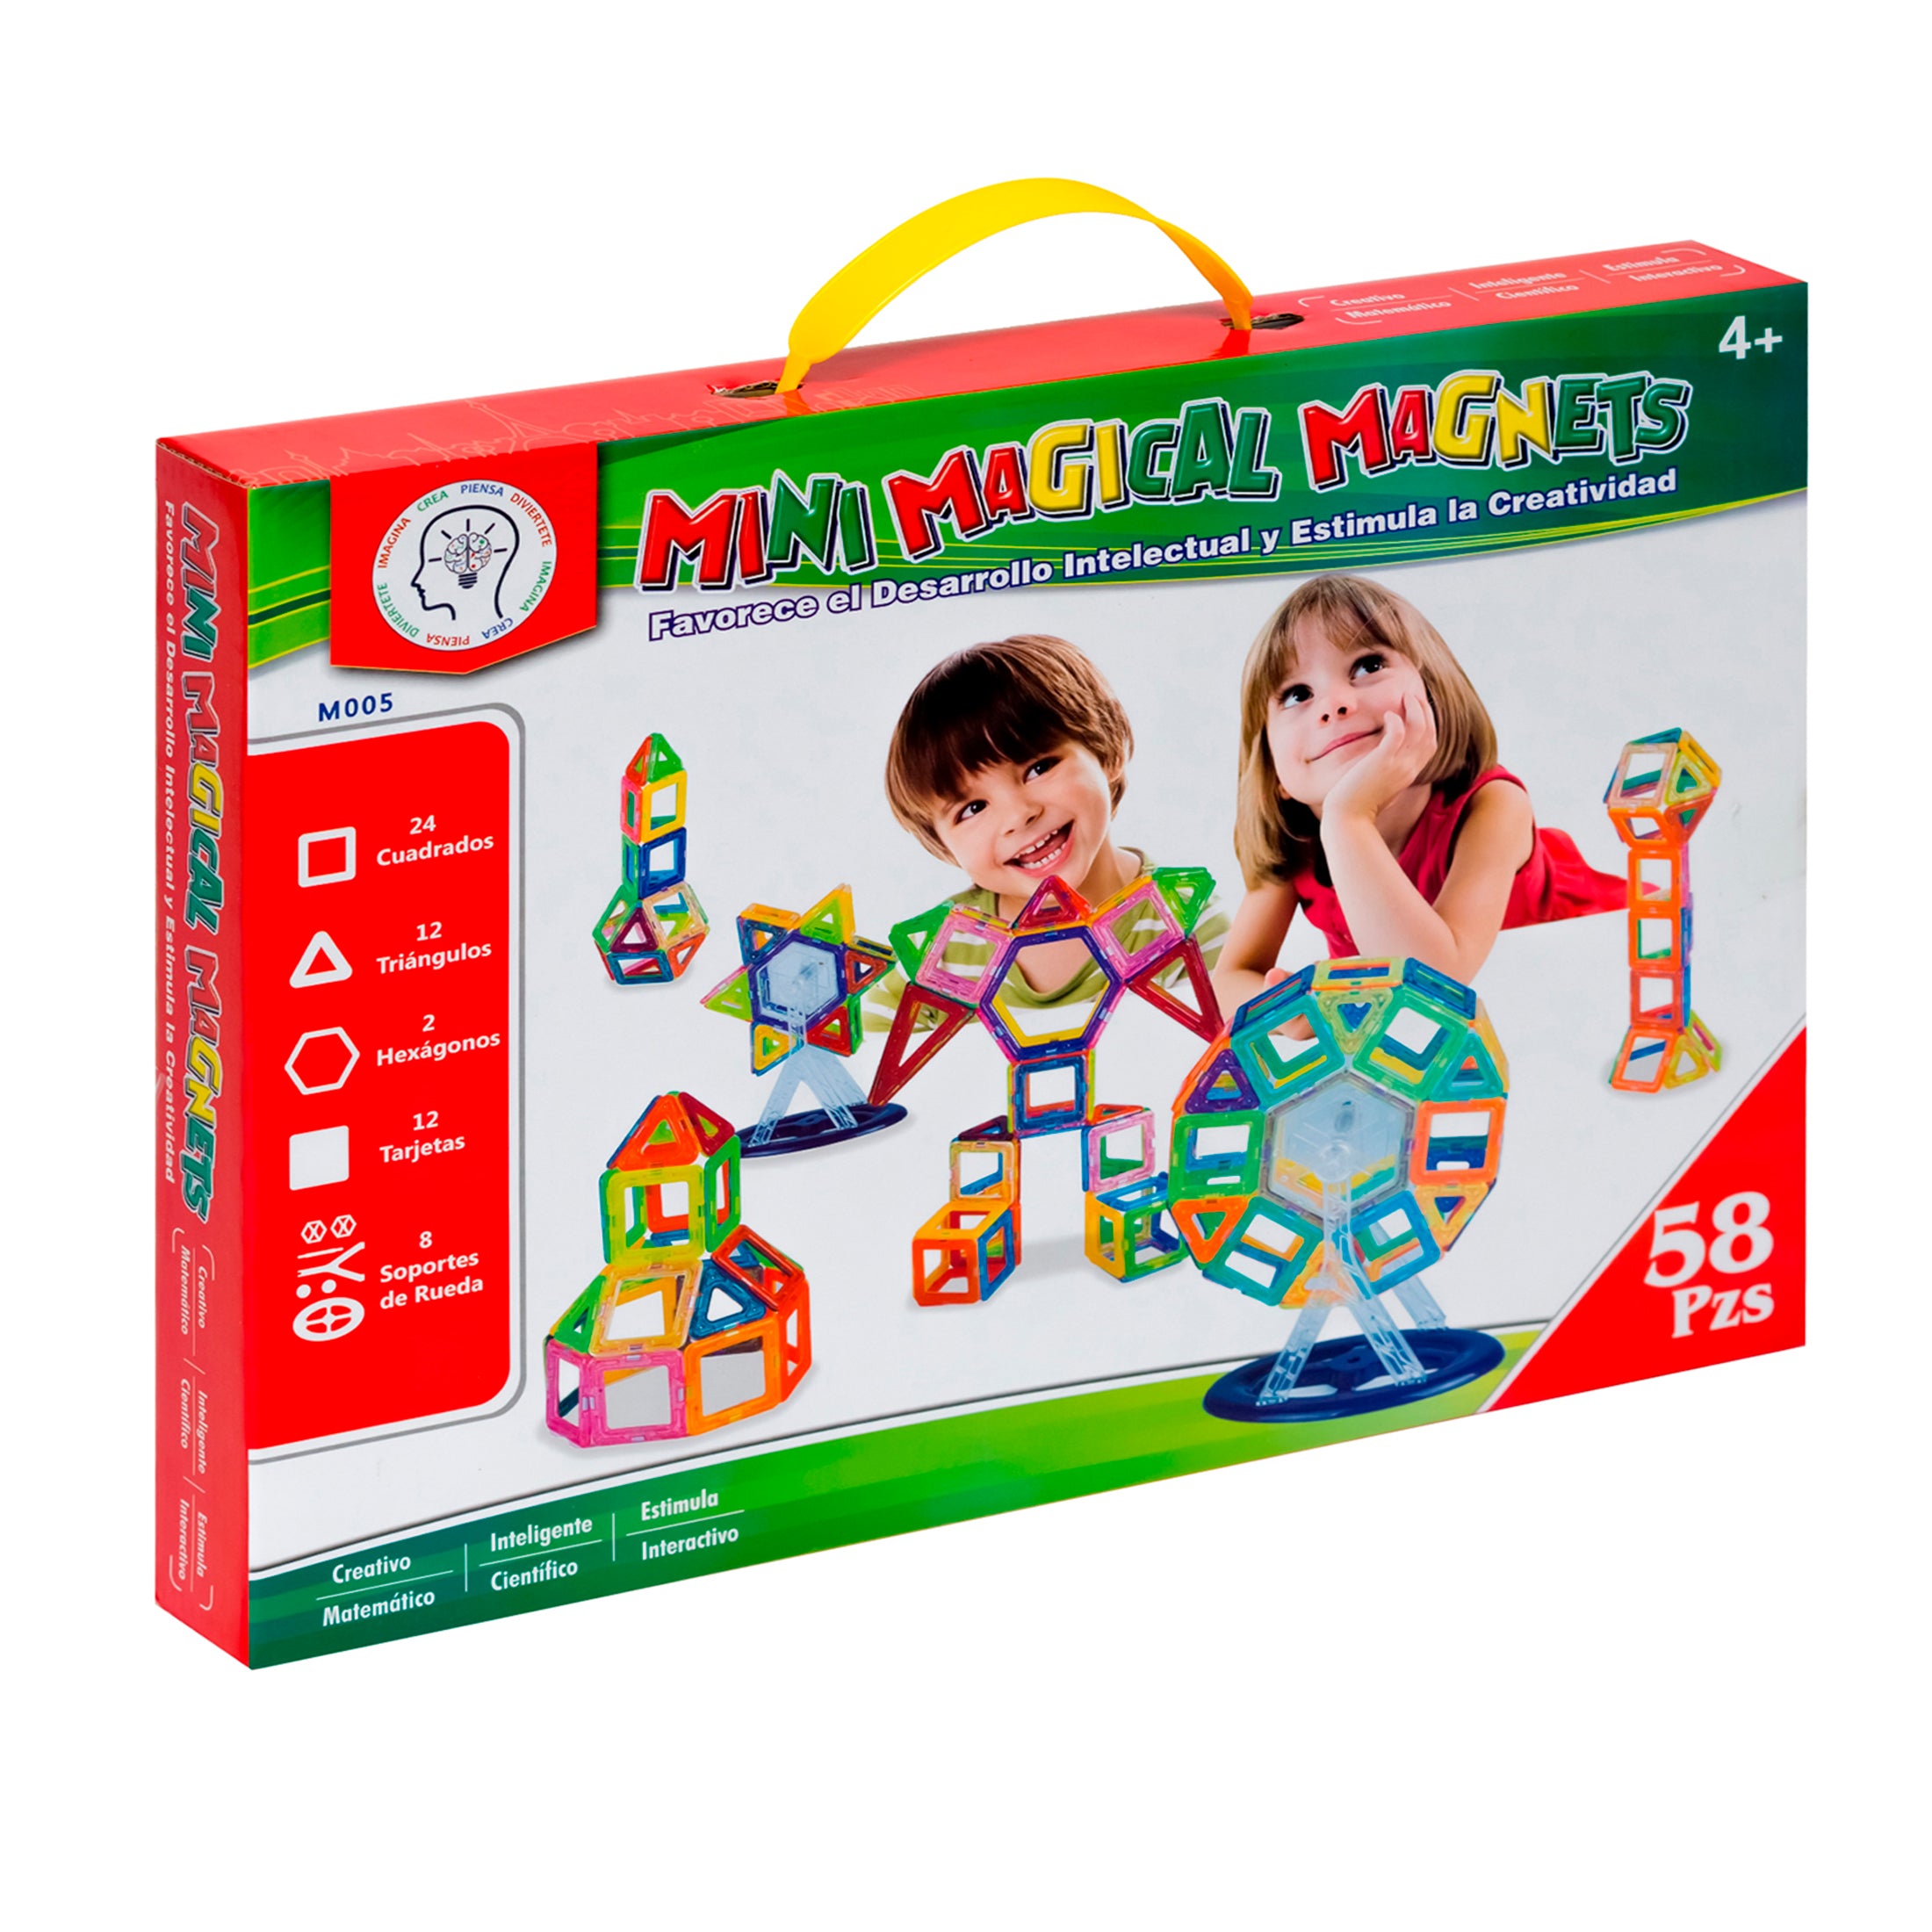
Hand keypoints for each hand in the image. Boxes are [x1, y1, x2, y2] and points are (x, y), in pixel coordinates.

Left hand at [1322, 689, 1437, 825]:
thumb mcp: (1382, 785)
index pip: (1430, 744)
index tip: (1419, 708)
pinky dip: (1396, 722)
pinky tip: (1388, 715)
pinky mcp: (1381, 763)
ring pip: (1419, 731)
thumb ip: (1389, 771)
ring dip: (1415, 710)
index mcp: (1409, 774)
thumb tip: (1384, 759)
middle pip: (1429, 734)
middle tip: (1414, 695)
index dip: (1428, 724)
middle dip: (1425, 711)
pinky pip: (1396, 736)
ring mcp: (1397, 766)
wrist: (1348, 819)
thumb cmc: (1358, 804)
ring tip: (1406, 695)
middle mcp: (1409, 769)